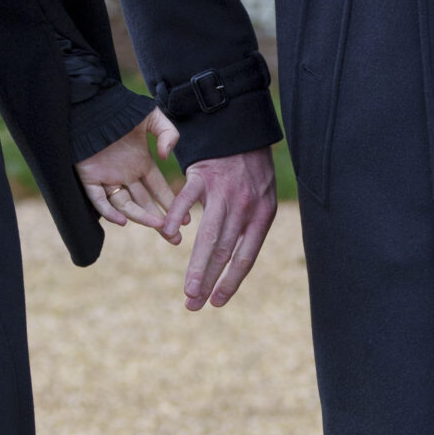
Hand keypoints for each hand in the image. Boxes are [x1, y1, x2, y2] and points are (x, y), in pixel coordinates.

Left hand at [77, 108, 180, 230]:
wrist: (92, 102)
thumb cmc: (121, 108)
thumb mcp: (152, 117)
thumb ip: (169, 133)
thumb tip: (168, 156)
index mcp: (140, 163)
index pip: (158, 189)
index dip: (171, 203)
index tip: (185, 218)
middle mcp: (125, 174)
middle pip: (144, 204)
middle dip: (160, 222)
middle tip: (174, 239)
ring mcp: (107, 177)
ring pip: (125, 205)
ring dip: (141, 217)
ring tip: (158, 226)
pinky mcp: (89, 177)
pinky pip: (99, 200)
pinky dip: (110, 212)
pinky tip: (124, 222)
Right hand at [163, 148, 277, 307]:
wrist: (243, 129)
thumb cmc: (253, 169)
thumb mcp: (263, 199)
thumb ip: (250, 227)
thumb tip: (233, 263)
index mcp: (261, 215)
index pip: (245, 257)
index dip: (231, 282)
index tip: (216, 302)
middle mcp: (244, 207)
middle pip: (224, 252)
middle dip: (208, 282)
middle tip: (194, 305)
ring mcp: (223, 191)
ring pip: (208, 235)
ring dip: (197, 266)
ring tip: (188, 290)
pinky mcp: (203, 174)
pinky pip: (187, 199)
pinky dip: (178, 216)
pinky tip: (170, 235)